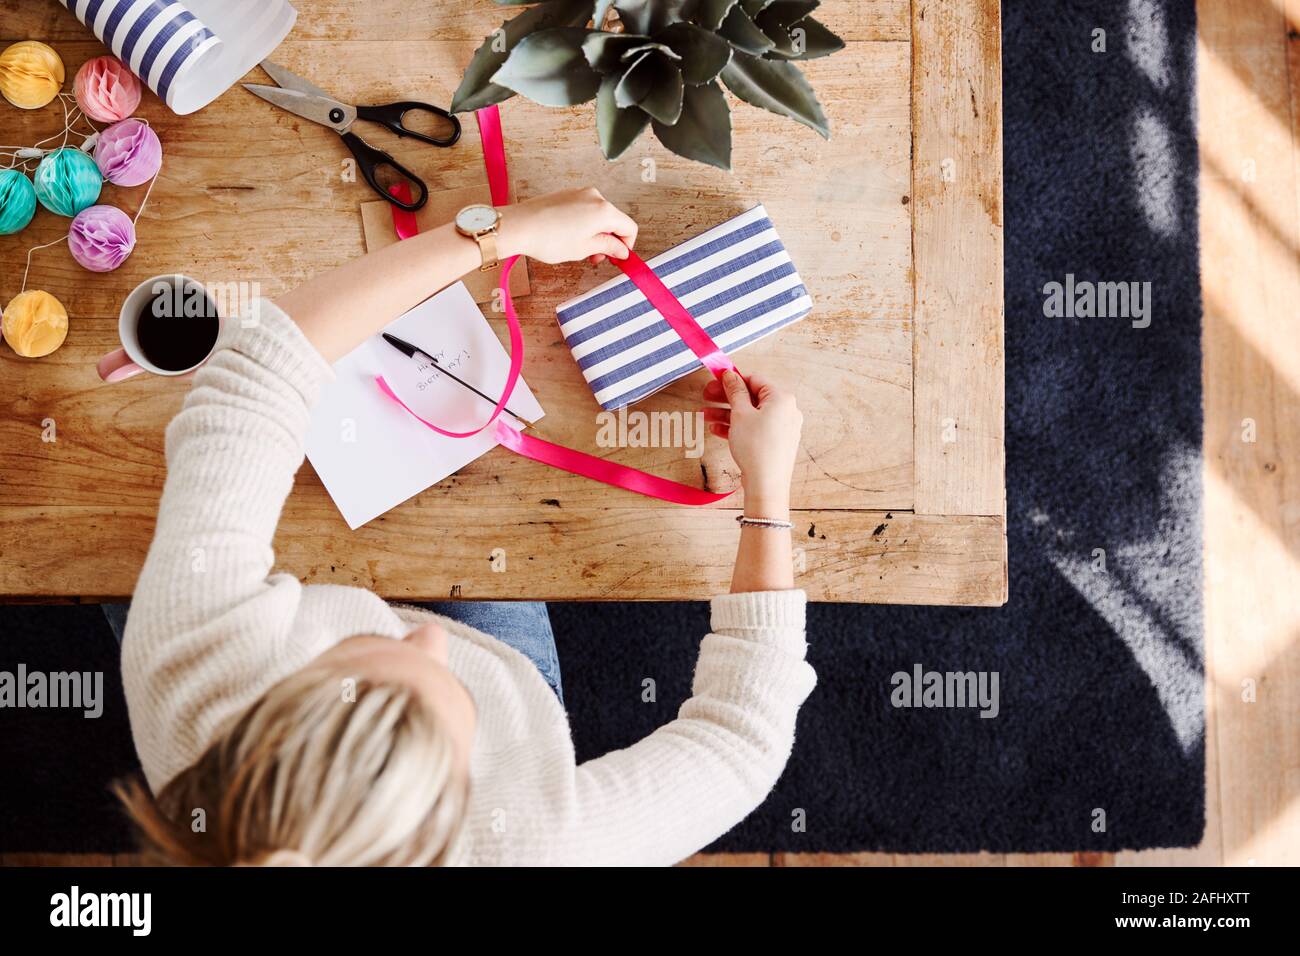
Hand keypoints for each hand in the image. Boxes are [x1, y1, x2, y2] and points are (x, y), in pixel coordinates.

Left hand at [498, 187, 637, 264]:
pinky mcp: (567, 195)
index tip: (618, 257)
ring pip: (599, 216)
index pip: (629, 227)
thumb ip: (608, 247)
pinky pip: (585, 210)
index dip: (627, 245)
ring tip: (580, 250)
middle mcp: (595, 197)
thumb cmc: (548, 238)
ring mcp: (580, 193)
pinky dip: (584, 225)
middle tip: (597, 258)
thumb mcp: (584, 248)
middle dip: (609, 241)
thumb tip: (621, 250)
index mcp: (604, 210)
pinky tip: (570, 238)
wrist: (519, 226)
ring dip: (596, 234)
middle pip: (614, 220)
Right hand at [703, 370, 801, 516]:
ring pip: (752, 414)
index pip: (755, 380)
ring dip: (728, 414)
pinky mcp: (777, 442)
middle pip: (752, 397)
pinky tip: (718, 430)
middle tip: (707, 396)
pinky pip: (756, 428)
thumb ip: (735, 391)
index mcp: (782, 398)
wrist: (766, 484)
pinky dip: (738, 427)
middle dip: (727, 398)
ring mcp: (783, 428)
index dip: (732, 379)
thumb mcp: (740, 414)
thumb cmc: (756, 448)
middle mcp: (786, 411)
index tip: (715, 380)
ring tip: (706, 415)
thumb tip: (730, 376)